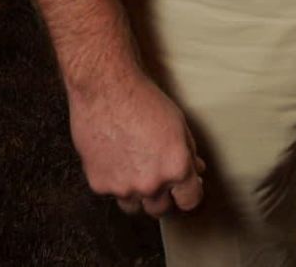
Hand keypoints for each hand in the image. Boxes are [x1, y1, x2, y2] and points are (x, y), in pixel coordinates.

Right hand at [26, 0, 204, 218]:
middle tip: (157, 173)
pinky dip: (114, 180)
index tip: (186, 188)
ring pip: (135, 206)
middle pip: (161, 209)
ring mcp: (123, 187)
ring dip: (137, 193)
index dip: (189, 194)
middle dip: (163, 195)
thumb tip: (196, 169)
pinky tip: (115, 157)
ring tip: (135, 165)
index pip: (190, 201)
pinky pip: (111, 192)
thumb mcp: (178, 123)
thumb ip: (188, 152)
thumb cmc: (143, 99)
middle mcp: (151, 184)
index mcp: (176, 168)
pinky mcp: (99, 184)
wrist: (106, 88)